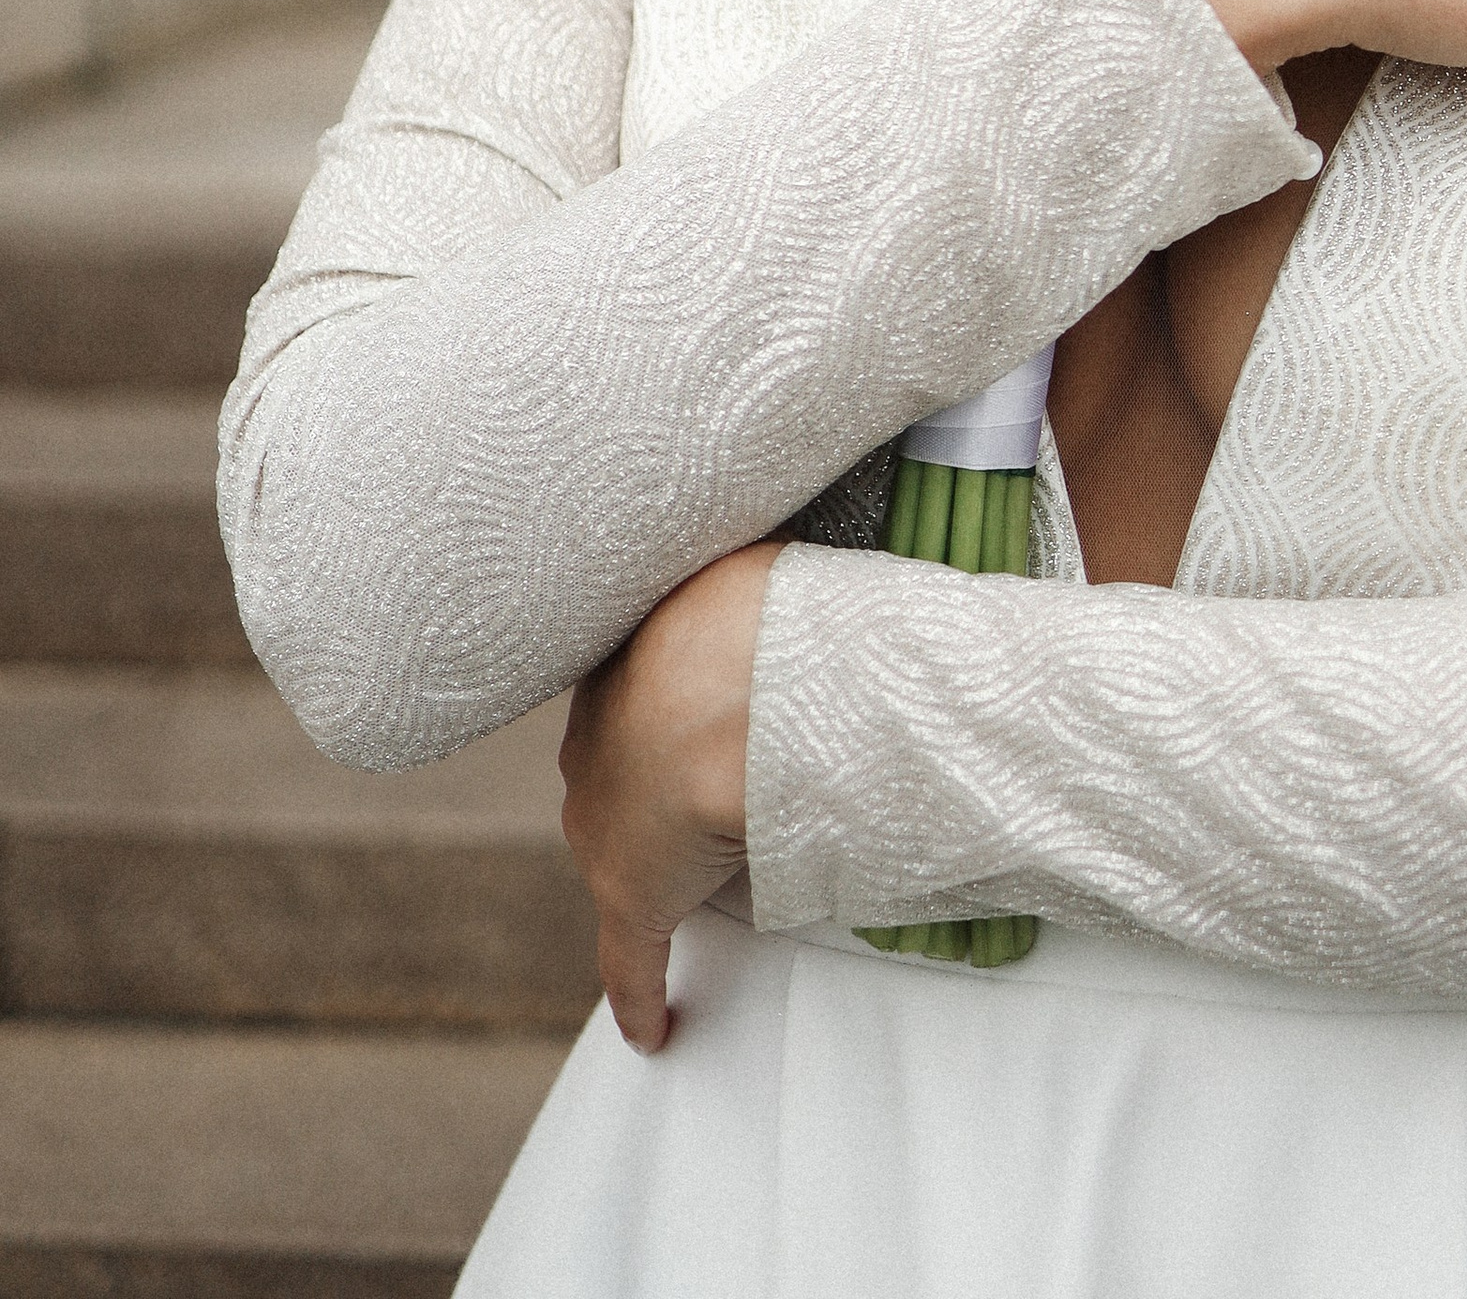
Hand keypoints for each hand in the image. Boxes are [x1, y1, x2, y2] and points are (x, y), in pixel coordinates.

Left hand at [557, 543, 779, 1049]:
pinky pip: (634, 961)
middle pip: (614, 769)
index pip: (628, 696)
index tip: (694, 707)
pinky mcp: (633, 901)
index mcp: (615, 674)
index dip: (662, 704)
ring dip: (661, 851)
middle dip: (647, 770)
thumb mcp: (742, 573)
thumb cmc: (742, 620)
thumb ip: (746, 574)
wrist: (722, 699)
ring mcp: (607, 829)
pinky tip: (652, 1029)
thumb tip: (779, 531)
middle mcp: (592, 751)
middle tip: (711, 771)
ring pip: (627, 845)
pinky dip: (641, 994)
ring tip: (713, 858)